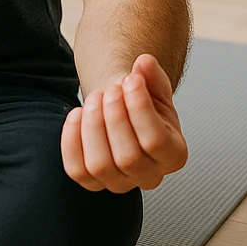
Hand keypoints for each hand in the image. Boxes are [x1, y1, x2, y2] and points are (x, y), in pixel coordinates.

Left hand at [62, 53, 187, 192]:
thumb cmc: (142, 104)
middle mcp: (150, 176)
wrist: (123, 112)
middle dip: (114, 116)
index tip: (130, 79)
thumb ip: (153, 76)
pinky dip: (72, 140)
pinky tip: (75, 113)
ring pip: (100, 166)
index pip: (156, 141)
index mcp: (174, 154)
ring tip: (94, 98)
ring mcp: (119, 183)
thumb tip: (144, 62)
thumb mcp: (155, 88)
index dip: (139, 108)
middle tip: (110, 89)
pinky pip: (76, 169)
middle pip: (128, 157)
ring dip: (92, 127)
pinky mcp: (92, 182)